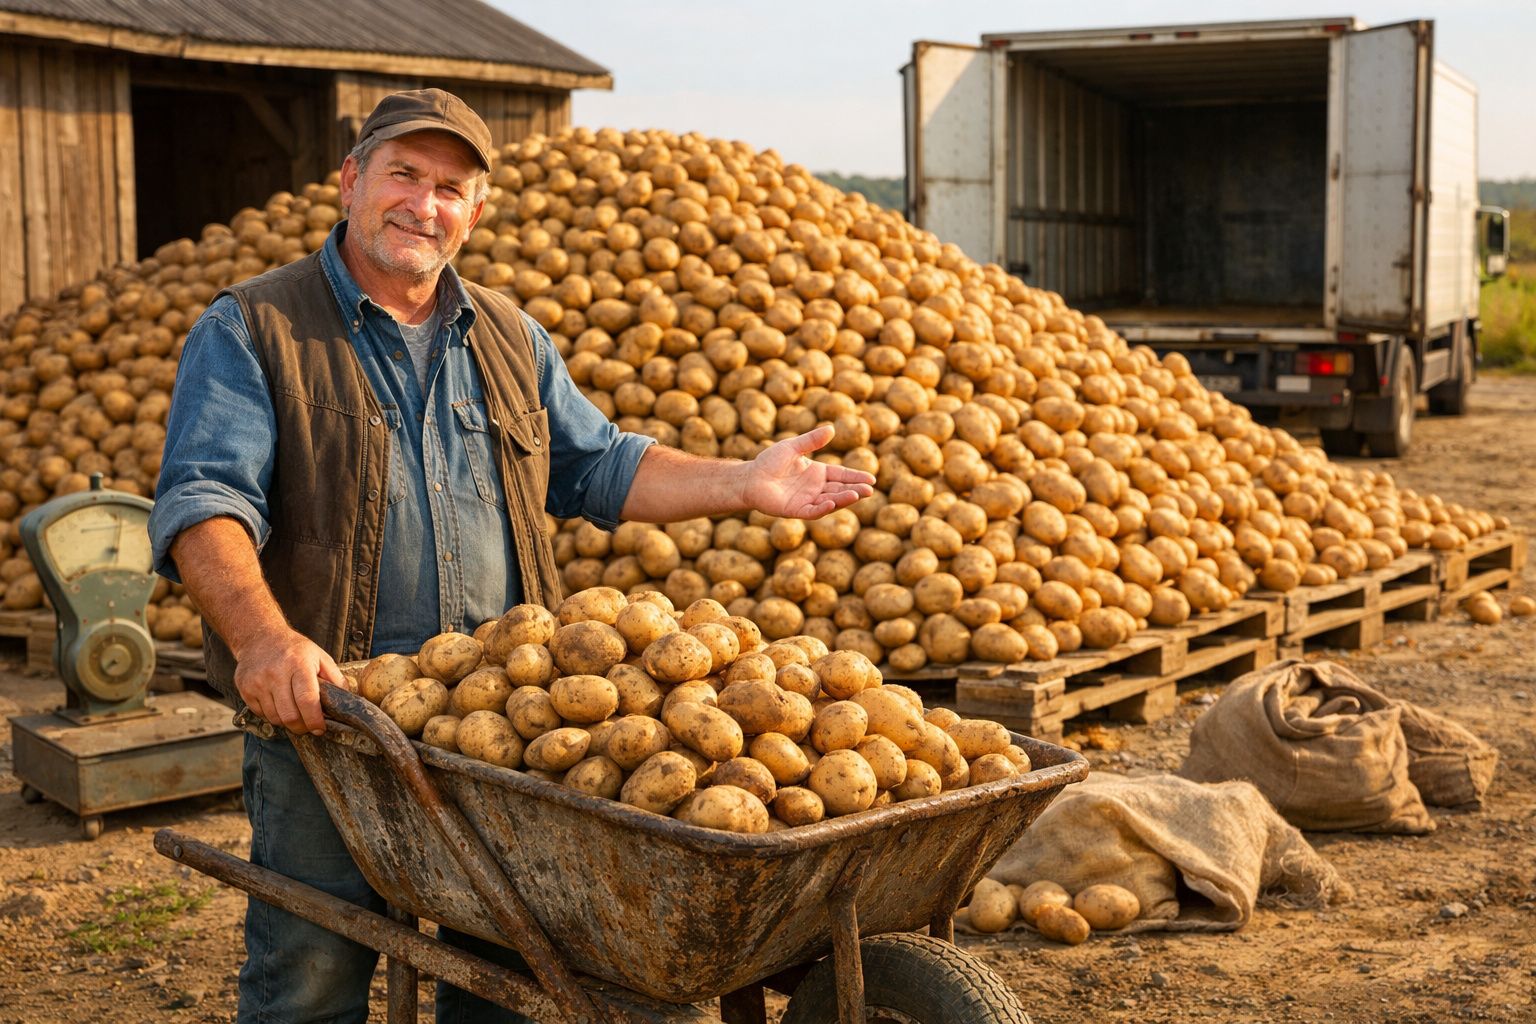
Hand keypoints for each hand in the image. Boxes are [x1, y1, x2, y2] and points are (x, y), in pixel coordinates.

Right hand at [233, 628, 346, 735]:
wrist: (260, 637)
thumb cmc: (294, 649)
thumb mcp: (320, 657)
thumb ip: (335, 678)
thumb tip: (347, 700)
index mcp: (298, 664)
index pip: (307, 700)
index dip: (314, 720)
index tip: (320, 728)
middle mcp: (276, 673)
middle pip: (290, 715)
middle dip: (302, 727)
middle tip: (309, 725)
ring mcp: (257, 682)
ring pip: (275, 718)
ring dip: (287, 722)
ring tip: (295, 712)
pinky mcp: (245, 689)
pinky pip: (261, 714)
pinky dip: (272, 715)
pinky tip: (279, 704)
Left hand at [742, 425, 875, 519]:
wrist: (750, 477)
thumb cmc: (769, 462)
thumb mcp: (792, 447)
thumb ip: (811, 440)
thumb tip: (831, 428)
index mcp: (817, 473)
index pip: (841, 475)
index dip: (856, 477)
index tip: (871, 479)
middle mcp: (815, 488)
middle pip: (840, 490)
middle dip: (855, 490)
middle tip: (870, 490)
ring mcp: (807, 500)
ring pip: (830, 501)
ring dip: (843, 499)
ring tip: (857, 495)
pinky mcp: (796, 510)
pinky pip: (812, 511)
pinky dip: (823, 508)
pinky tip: (832, 503)